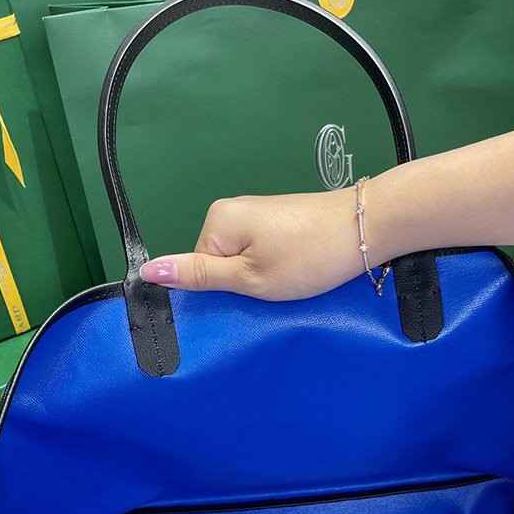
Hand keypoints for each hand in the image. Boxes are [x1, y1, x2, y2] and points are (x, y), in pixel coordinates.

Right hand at [139, 188, 376, 300]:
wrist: (366, 229)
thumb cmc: (307, 257)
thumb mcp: (249, 277)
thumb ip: (199, 276)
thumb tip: (147, 270)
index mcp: (216, 222)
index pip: (197, 269)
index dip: (220, 293)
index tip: (247, 303)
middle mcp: (231, 211)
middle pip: (218, 264)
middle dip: (241, 286)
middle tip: (271, 296)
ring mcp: (257, 214)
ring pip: (242, 261)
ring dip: (261, 280)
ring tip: (288, 285)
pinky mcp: (278, 220)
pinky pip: (260, 253)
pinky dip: (276, 269)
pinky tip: (296, 274)